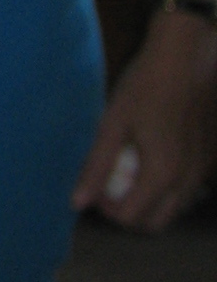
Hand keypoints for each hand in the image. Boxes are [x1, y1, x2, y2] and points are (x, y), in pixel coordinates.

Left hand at [73, 9, 216, 230]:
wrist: (184, 59)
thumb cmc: (145, 87)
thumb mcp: (113, 123)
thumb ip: (96, 166)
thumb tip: (77, 202)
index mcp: (163, 175)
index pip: (130, 218)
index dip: (105, 207)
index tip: (92, 183)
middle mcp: (187, 182)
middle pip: (153, 222)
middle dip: (127, 211)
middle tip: (107, 185)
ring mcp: (201, 173)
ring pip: (172, 209)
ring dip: (147, 202)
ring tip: (125, 171)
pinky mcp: (206, 162)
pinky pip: (184, 193)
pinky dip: (164, 190)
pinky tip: (147, 160)